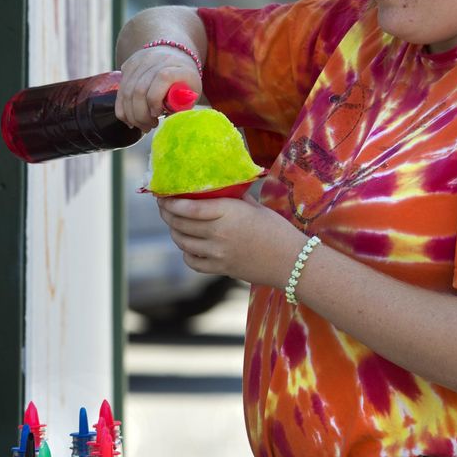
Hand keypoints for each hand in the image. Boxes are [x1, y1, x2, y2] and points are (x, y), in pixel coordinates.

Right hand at [116, 45, 202, 131]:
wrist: (175, 55)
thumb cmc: (185, 81)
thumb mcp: (191, 93)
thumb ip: (181, 105)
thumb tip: (167, 121)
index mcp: (177, 66)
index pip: (162, 78)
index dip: (156, 99)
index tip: (158, 115)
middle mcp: (156, 59)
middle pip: (139, 89)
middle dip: (141, 115)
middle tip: (149, 127)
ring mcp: (139, 61)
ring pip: (126, 92)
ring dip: (131, 115)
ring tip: (141, 125)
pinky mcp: (128, 66)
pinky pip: (120, 91)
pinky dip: (123, 110)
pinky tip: (131, 120)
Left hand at [157, 194, 302, 286]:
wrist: (292, 262)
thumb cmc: (276, 230)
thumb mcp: (255, 206)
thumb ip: (232, 198)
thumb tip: (215, 187)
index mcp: (228, 213)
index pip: (189, 207)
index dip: (171, 202)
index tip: (163, 196)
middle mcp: (219, 233)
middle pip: (181, 224)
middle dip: (167, 215)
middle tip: (164, 208)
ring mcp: (218, 254)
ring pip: (183, 242)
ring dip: (174, 232)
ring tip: (174, 224)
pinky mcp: (220, 269)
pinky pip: (192, 262)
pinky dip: (186, 253)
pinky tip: (189, 246)